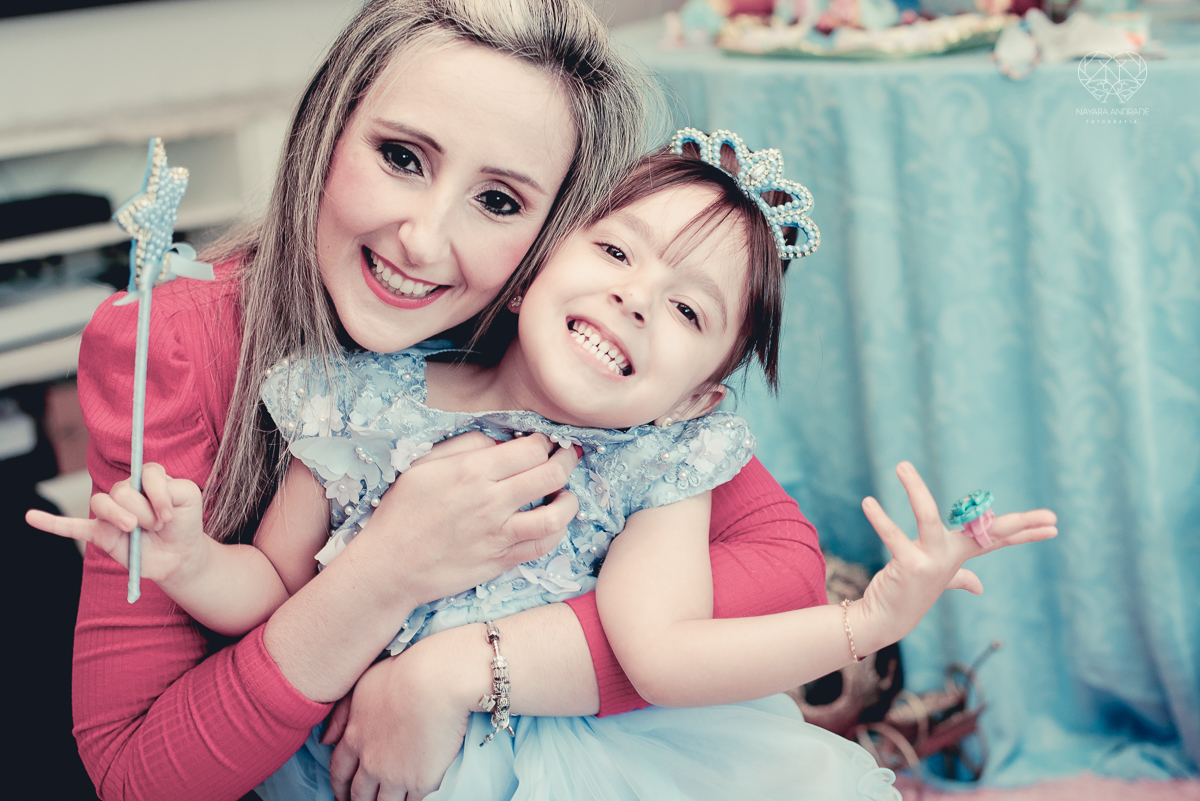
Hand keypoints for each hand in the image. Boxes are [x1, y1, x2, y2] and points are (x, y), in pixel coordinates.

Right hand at [25, 462, 207, 583]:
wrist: (180, 555)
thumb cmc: (184, 522)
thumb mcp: (189, 498)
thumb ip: (171, 488)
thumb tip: (142, 500)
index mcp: (147, 478)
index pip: (146, 472)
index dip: (158, 493)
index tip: (170, 514)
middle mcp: (126, 491)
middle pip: (123, 490)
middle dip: (145, 512)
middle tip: (158, 526)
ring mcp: (111, 513)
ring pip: (101, 503)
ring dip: (121, 518)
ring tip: (135, 530)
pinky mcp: (101, 533)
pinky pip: (71, 526)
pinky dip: (51, 523)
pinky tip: (32, 517)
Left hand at [325, 624, 488, 800]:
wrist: (437, 681)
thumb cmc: (403, 674)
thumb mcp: (362, 687)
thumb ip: (342, 714)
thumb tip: (324, 740)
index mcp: (354, 738)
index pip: (339, 771)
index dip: (339, 785)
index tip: (342, 793)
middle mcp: (370, 762)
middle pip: (359, 794)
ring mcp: (395, 775)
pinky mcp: (421, 781)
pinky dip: (411, 800)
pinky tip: (414, 796)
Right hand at [361, 431, 580, 606]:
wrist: (390, 566)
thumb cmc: (402, 511)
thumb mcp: (423, 465)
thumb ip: (465, 445)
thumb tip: (502, 442)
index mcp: (472, 471)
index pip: (531, 449)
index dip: (545, 441)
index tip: (545, 442)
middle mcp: (491, 501)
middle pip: (551, 474)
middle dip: (568, 460)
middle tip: (568, 456)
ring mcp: (498, 534)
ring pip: (556, 515)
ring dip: (570, 500)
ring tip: (565, 493)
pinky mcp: (501, 561)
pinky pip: (543, 546)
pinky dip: (557, 531)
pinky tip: (552, 521)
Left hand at [853, 462, 1056, 652]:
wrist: (888, 618)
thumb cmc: (912, 591)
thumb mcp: (942, 579)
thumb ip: (960, 577)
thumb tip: (978, 586)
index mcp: (959, 554)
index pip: (998, 538)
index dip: (1026, 532)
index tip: (1054, 524)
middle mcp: (949, 556)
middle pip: (988, 533)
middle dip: (1020, 524)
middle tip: (1050, 516)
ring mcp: (930, 561)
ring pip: (927, 518)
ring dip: (914, 490)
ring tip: (901, 465)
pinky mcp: (908, 566)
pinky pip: (893, 537)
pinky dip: (880, 519)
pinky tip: (868, 502)